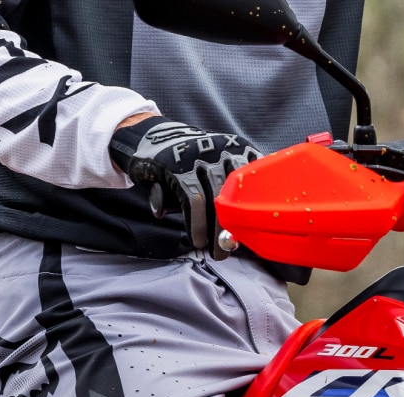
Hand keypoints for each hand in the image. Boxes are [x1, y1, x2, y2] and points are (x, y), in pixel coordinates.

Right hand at [110, 116, 260, 254]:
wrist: (150, 137)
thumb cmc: (189, 161)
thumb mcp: (213, 169)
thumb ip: (228, 192)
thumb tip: (242, 228)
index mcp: (238, 149)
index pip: (253, 184)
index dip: (252, 213)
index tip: (250, 237)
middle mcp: (221, 150)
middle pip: (234, 194)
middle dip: (234, 226)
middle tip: (232, 250)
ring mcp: (199, 157)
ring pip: (215, 199)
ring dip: (216, 230)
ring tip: (216, 252)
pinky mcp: (177, 167)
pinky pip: (192, 199)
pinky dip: (196, 222)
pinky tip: (197, 239)